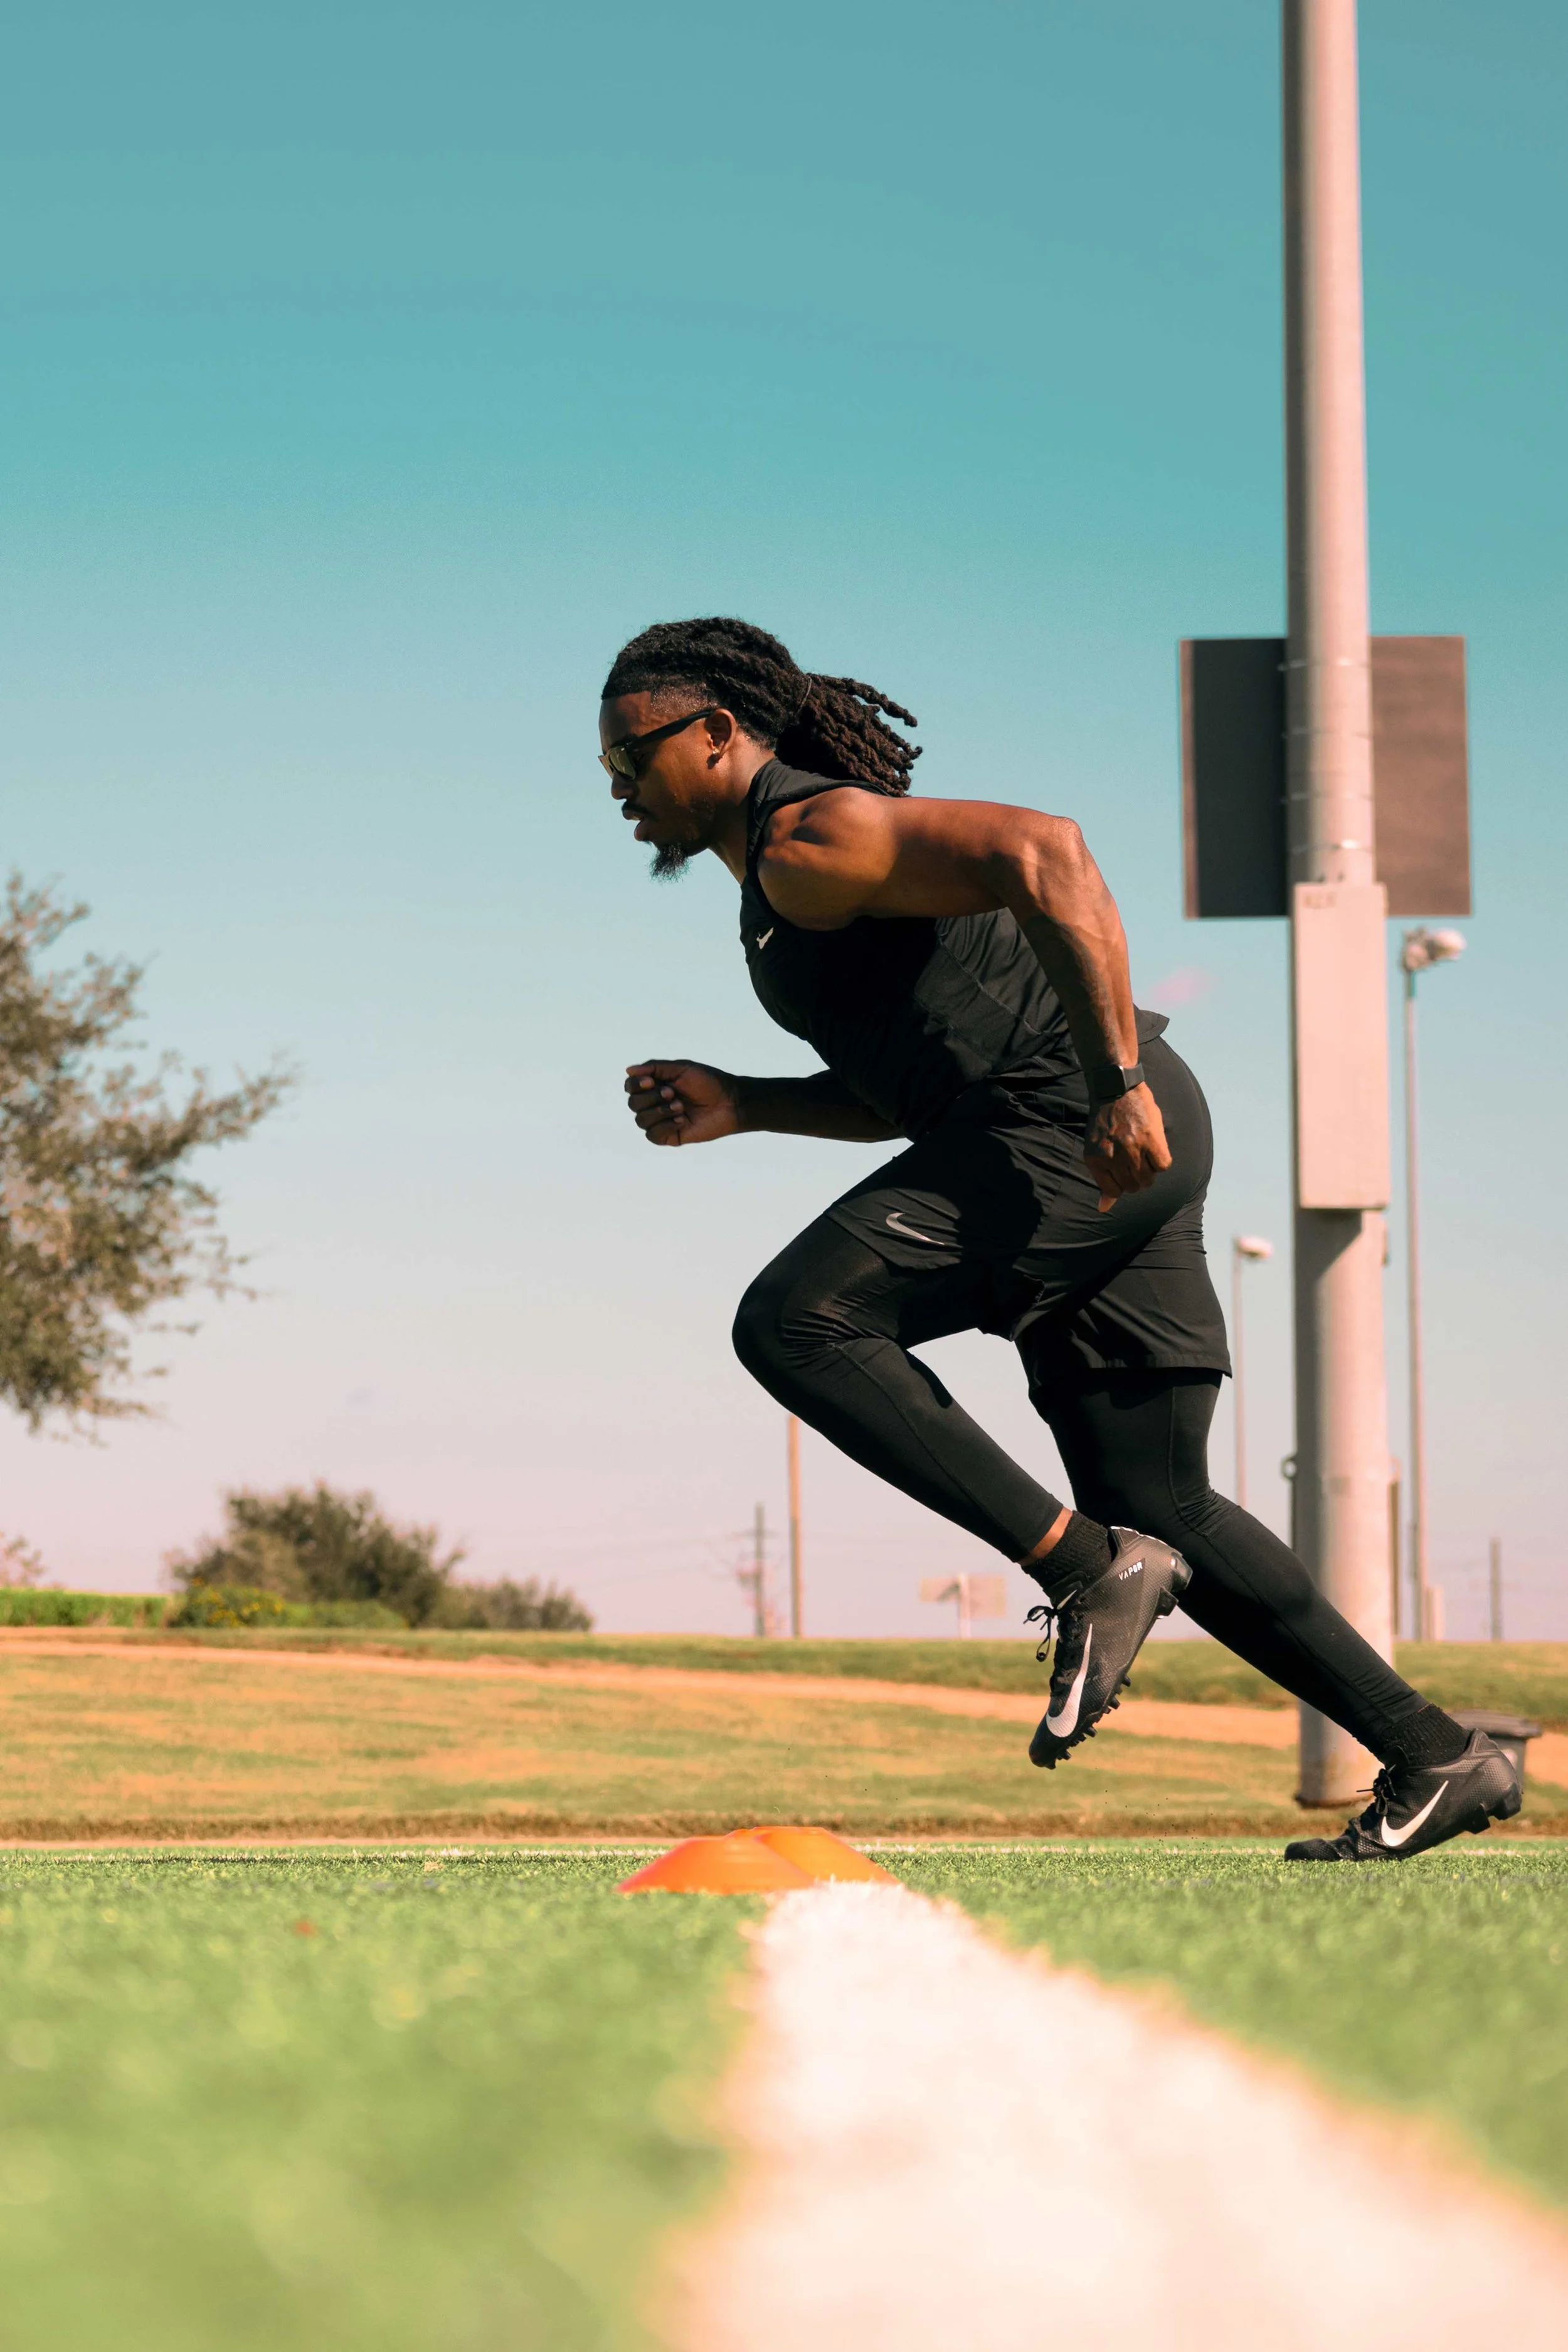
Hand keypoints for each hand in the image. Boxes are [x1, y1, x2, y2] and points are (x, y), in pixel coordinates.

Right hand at [624, 1059, 741, 1146]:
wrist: (730, 1102)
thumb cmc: (708, 1082)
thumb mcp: (681, 1068)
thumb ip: (655, 1067)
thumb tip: (628, 1070)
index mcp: (655, 1085)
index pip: (630, 1087)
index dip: (635, 1085)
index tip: (651, 1081)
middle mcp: (655, 1103)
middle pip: (632, 1104)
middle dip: (650, 1098)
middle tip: (671, 1093)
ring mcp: (661, 1121)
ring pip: (640, 1120)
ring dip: (659, 1111)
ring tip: (680, 1107)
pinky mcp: (670, 1136)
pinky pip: (652, 1135)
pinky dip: (664, 1126)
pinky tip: (681, 1120)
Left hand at [1083, 1085, 1172, 1211]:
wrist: (1115, 1088)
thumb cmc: (1106, 1122)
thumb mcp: (1096, 1150)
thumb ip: (1103, 1178)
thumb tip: (1103, 1208)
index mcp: (1095, 1160)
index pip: (1114, 1191)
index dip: (1122, 1182)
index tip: (1124, 1168)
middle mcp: (1112, 1156)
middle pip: (1133, 1187)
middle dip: (1137, 1176)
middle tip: (1136, 1157)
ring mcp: (1132, 1148)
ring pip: (1148, 1179)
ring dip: (1150, 1170)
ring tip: (1145, 1152)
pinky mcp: (1151, 1139)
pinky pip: (1163, 1165)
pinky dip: (1161, 1160)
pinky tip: (1154, 1146)